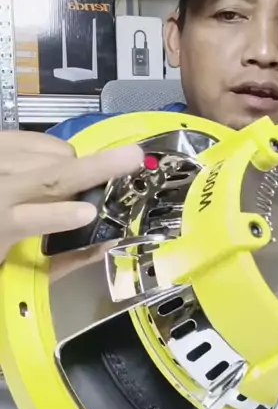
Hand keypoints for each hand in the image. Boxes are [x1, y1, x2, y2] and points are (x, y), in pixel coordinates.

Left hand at [0, 130, 143, 265]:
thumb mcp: (22, 269)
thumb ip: (65, 260)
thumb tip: (106, 244)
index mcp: (3, 227)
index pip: (30, 220)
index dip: (58, 216)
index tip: (89, 212)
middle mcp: (0, 190)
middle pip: (50, 177)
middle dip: (94, 167)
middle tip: (133, 157)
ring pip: (52, 155)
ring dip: (74, 168)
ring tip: (70, 184)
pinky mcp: (0, 143)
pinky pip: (39, 139)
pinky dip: (56, 151)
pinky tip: (51, 165)